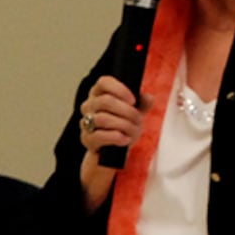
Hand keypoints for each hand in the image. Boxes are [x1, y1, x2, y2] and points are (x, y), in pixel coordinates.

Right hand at [76, 76, 150, 211]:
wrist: (114, 152)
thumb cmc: (123, 127)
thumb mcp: (136, 114)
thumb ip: (142, 104)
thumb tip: (149, 97)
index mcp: (100, 94)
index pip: (103, 82)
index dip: (119, 89)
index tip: (133, 100)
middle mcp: (89, 106)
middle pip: (105, 101)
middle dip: (127, 111)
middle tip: (138, 119)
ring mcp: (85, 122)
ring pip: (103, 118)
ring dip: (123, 125)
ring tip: (133, 130)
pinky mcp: (87, 139)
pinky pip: (99, 135)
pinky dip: (115, 137)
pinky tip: (125, 139)